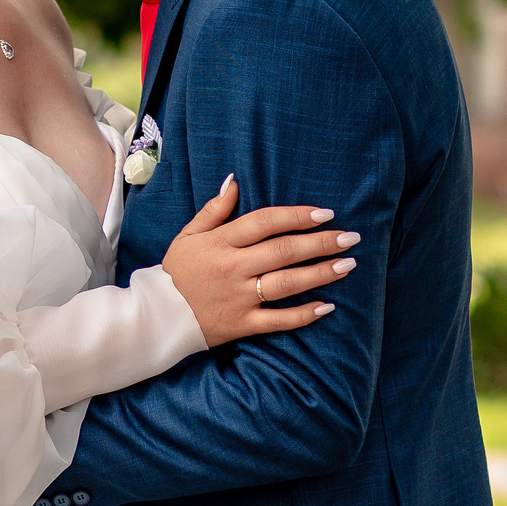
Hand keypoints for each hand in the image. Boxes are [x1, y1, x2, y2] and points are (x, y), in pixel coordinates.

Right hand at [160, 175, 360, 347]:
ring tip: (348, 265)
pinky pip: (278, 320)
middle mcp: (233, 268)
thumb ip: (214, 209)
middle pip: (283, 251)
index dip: (297, 216)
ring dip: (320, 273)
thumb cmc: (176, 272)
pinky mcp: (242, 324)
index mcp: (221, 242)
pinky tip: (327, 306)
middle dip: (320, 242)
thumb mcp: (189, 235)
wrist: (156, 316)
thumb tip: (235, 181)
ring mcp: (239, 297)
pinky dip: (303, 315)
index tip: (324, 213)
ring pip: (286, 283)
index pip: (265, 222)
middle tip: (350, 237)